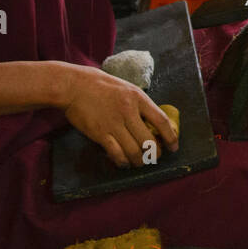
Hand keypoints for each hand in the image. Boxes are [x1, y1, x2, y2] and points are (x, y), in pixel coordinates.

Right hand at [62, 65, 178, 167]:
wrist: (74, 86)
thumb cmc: (102, 86)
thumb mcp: (127, 88)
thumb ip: (140, 104)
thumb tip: (153, 123)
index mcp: (138, 98)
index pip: (162, 120)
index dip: (170, 136)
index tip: (173, 147)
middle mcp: (128, 111)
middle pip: (149, 140)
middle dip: (155, 153)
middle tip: (154, 156)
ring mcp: (114, 123)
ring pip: (134, 151)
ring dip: (139, 161)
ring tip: (139, 162)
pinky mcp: (100, 133)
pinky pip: (116, 153)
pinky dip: (122, 161)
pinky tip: (124, 162)